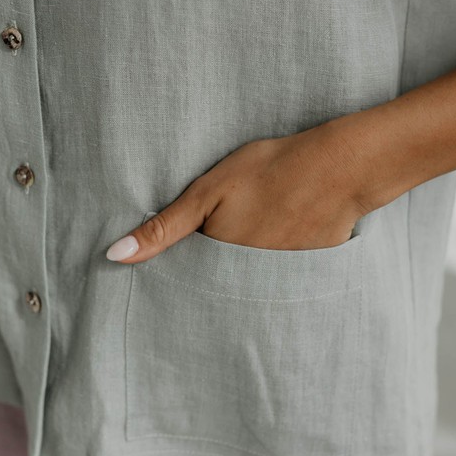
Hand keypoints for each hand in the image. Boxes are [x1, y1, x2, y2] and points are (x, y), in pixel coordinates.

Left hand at [106, 119, 369, 263]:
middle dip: (211, 276)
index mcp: (216, 261)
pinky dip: (276, 270)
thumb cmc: (271, 170)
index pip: (187, 278)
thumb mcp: (207, 192)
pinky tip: (284, 239)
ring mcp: (277, 283)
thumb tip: (113, 257)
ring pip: (247, 285)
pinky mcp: (306, 278)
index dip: (181, 267)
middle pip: (218, 286)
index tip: (183, 255)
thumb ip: (162, 228)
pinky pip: (280, 283)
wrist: (342, 169)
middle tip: (229, 239)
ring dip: (243, 275)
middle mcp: (244, 282)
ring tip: (255, 238)